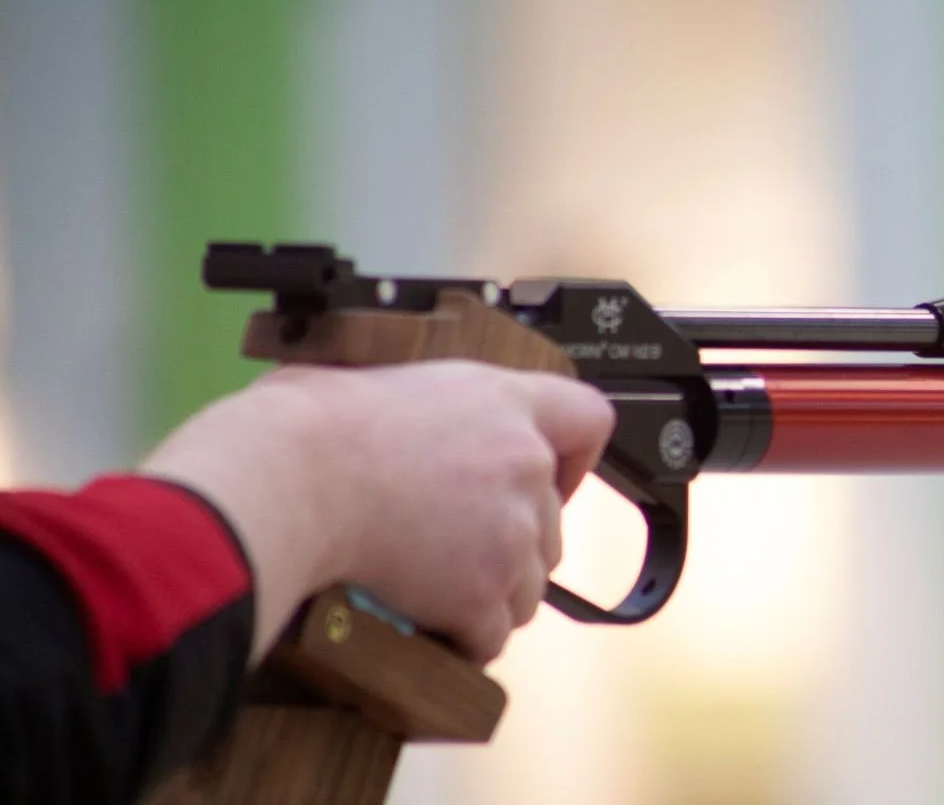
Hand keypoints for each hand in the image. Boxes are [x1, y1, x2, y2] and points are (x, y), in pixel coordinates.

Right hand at [144, 361, 613, 663]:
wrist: (283, 483)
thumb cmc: (302, 429)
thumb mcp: (368, 380)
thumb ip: (412, 402)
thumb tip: (371, 410)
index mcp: (499, 400)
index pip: (588, 419)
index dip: (574, 458)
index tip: (548, 480)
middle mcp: (522, 462)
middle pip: (552, 523)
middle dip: (510, 543)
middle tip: (454, 549)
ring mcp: (510, 531)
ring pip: (528, 586)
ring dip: (488, 594)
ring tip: (433, 591)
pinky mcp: (484, 591)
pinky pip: (491, 633)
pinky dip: (462, 637)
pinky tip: (426, 626)